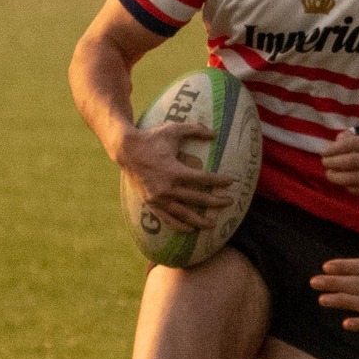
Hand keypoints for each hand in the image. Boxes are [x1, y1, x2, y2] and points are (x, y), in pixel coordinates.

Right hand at [114, 121, 234, 230]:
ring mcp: (157, 198)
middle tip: (230, 202)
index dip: (219, 181)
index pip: (203, 178)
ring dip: (200, 220)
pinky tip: (190, 229)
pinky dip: (179, 226)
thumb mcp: (173, 129)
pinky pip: (167, 219)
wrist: (125, 150)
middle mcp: (166, 187)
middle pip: (197, 198)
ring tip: (214, 224)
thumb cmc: (151, 138)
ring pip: (184, 214)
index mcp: (173, 170)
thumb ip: (194, 129)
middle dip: (216, 201)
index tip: (232, 181)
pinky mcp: (150, 203)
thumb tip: (214, 133)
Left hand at [323, 127, 358, 195]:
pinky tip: (342, 181)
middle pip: (352, 161)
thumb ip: (349, 135)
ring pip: (353, 178)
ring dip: (336, 177)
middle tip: (325, 163)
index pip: (352, 144)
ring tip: (329, 174)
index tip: (323, 152)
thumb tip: (335, 143)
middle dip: (333, 162)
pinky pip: (358, 190)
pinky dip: (346, 186)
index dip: (334, 149)